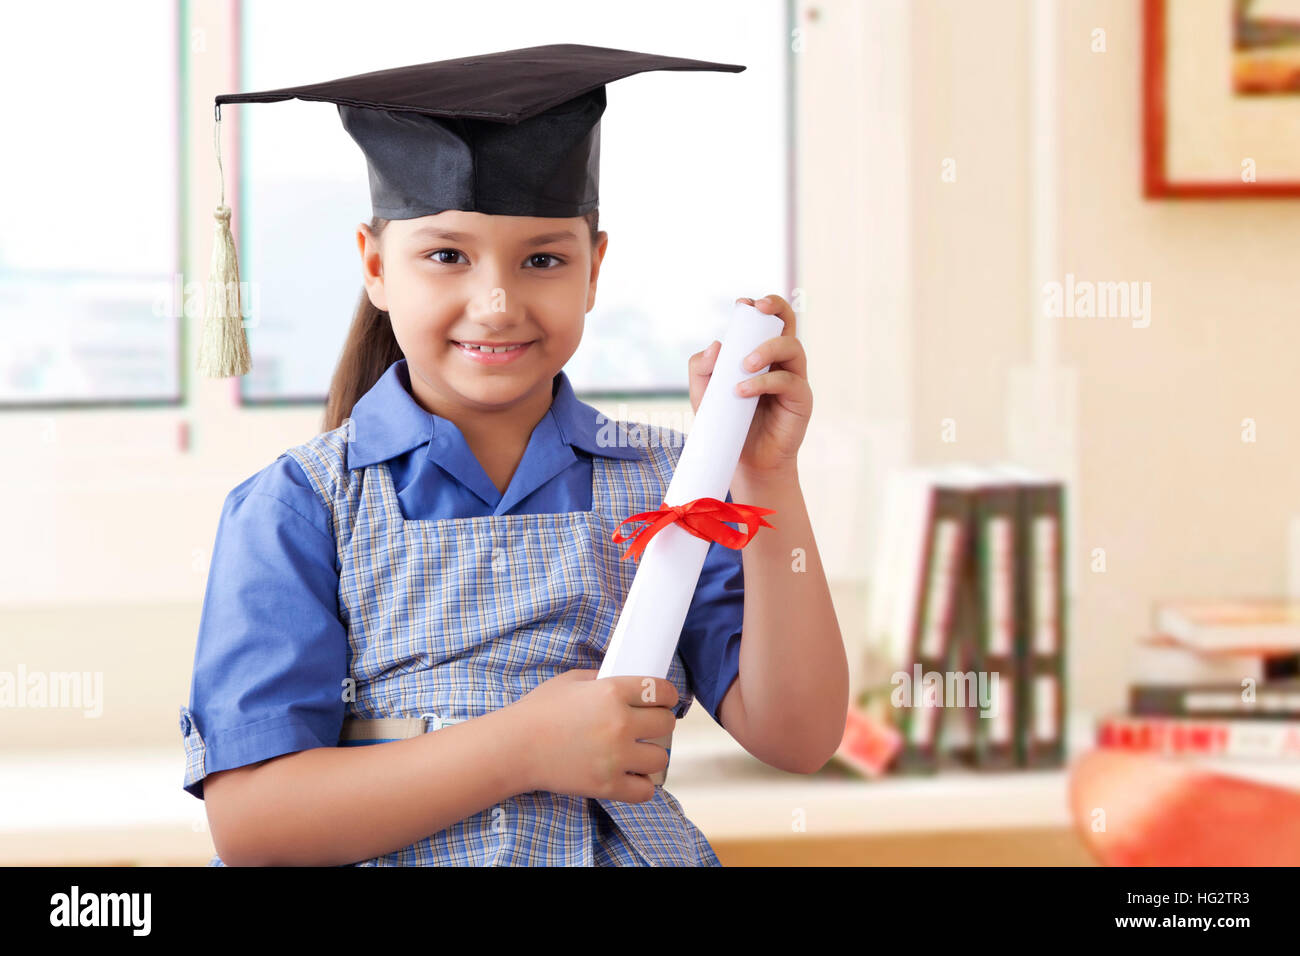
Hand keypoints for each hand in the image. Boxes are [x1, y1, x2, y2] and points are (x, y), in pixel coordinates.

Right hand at [509, 669, 677, 803]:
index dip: (667, 696)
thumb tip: (629, 684)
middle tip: (647, 727)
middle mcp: (620, 723)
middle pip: (666, 724)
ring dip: (651, 755)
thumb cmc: (539, 710)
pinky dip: (642, 785)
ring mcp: (615, 757)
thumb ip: (604, 679)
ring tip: (638, 753)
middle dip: (660, 723)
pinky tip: (631, 776)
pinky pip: (646, 791)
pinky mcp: (607, 785)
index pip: (662, 691)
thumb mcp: (572, 681)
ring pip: (661, 758)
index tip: (664, 701)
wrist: (514, 747)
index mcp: (612, 692)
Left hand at [688, 294, 811, 480]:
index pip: (768, 321)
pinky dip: (764, 382)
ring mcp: (794, 378)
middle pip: (789, 323)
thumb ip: (702, 370)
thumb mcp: (704, 397)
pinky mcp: (802, 399)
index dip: (762, 306)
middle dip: (776, 308)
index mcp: (761, 355)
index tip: (744, 303)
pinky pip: (789, 380)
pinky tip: (742, 392)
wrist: (745, 464)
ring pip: (792, 347)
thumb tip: (716, 345)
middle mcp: (781, 362)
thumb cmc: (727, 426)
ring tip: (743, 366)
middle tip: (756, 309)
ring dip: (766, 349)